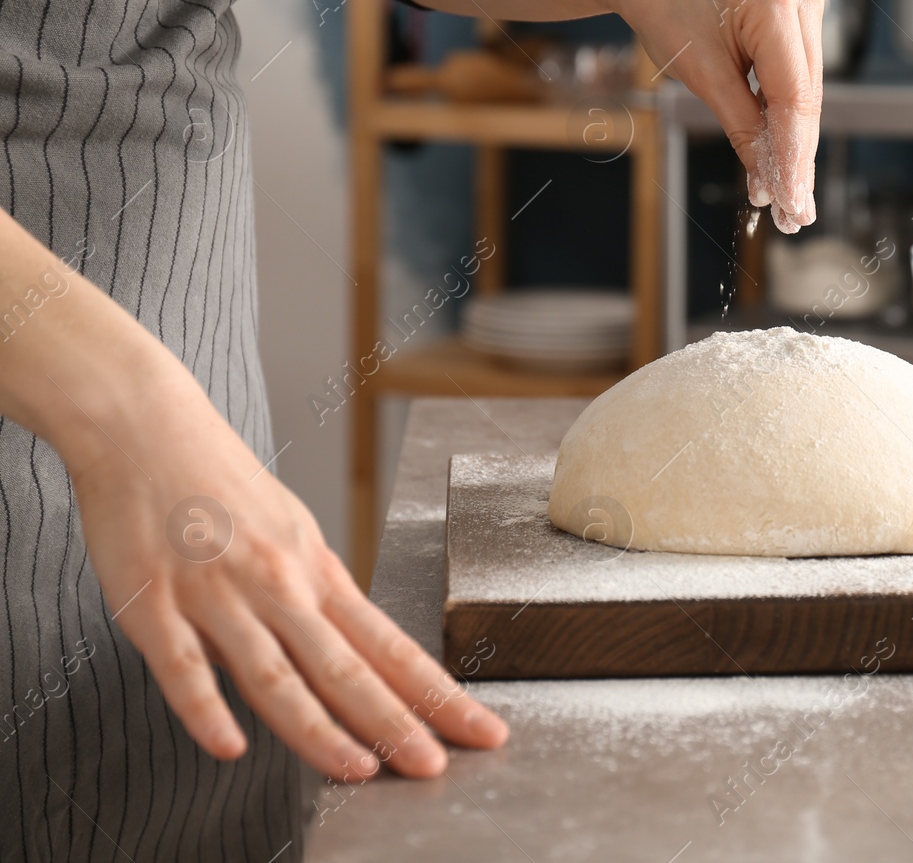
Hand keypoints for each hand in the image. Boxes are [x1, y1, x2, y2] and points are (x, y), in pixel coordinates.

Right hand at [69, 370, 507, 781]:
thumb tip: (343, 655)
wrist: (146, 427)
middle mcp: (279, 585)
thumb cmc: (220, 482)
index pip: (390, 646)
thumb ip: (312, 599)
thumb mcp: (290, 533)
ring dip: (317, 728)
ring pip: (275, 675)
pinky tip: (230, 746)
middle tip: (435, 767)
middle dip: (395, 722)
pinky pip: (182, 665)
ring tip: (357, 770)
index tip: (480, 730)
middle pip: (346, 668)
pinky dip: (206, 709)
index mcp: (316, 571)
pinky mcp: (152, 602)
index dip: (435, 693)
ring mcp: (217, 594)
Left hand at [395, 0, 824, 232]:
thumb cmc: (660, 4)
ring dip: (792, 139)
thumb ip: (742, 128)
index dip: (795, 159)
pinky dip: (785, 109)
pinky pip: (799, 68)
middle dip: (795, 157)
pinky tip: (778, 150)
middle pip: (806, 95)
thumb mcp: (700, 74)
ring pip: (806, 87)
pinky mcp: (802, 1)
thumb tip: (769, 182)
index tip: (793, 206)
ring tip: (782, 193)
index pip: (795, 97)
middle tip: (791, 214)